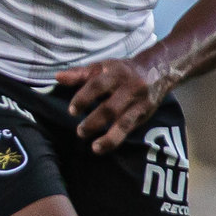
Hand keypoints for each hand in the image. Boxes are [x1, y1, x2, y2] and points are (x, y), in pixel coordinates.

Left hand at [54, 57, 168, 154]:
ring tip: (95, 148)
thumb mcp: (101, 67)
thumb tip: (58, 77)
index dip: (83, 98)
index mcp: (115, 73)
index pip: (97, 85)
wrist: (157, 70)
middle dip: (95, 121)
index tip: (72, 111)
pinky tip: (104, 147)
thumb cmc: (121, 71)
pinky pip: (130, 129)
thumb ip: (79, 74)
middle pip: (111, 107)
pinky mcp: (144, 115)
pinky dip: (117, 139)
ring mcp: (138, 103)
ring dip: (110, 137)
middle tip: (80, 131)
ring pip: (124, 122)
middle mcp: (129, 88)